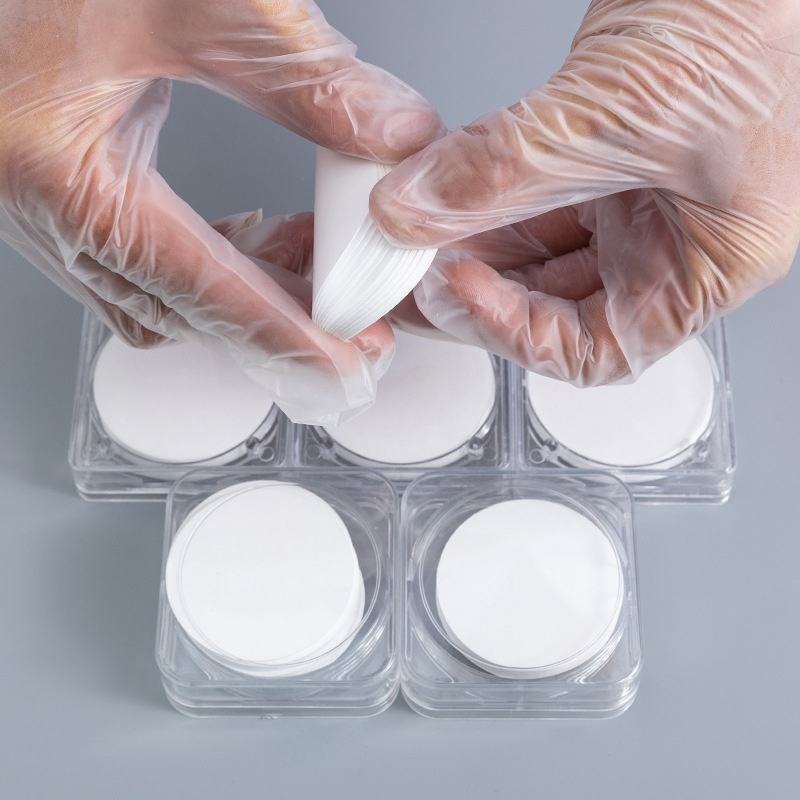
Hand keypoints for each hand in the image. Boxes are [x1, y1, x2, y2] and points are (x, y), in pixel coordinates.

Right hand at [0, 0, 442, 422]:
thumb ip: (295, 74)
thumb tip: (387, 134)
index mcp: (58, 169)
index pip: (197, 284)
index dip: (280, 330)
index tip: (343, 359)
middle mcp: (41, 209)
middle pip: (182, 310)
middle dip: (274, 325)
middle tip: (350, 325)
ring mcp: (42, 211)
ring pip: (160, 300)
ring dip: (243, 298)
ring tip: (316, 270)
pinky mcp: (55, 196)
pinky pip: (138, 270)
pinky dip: (206, 271)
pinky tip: (253, 244)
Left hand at [371, 0, 799, 383]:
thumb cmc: (762, 21)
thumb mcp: (622, 112)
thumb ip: (507, 169)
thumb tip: (416, 211)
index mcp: (706, 267)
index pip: (597, 351)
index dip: (518, 334)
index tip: (457, 293)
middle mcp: (669, 244)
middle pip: (554, 307)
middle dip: (477, 295)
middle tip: (412, 279)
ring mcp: (635, 201)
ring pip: (536, 253)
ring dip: (470, 249)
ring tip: (411, 240)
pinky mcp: (605, 157)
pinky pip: (531, 198)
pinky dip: (481, 200)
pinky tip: (437, 198)